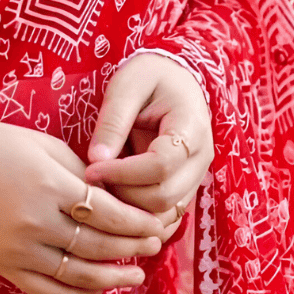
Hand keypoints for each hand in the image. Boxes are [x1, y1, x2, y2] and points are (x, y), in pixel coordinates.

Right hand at [0, 120, 166, 293]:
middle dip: (132, 248)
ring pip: (78, 275)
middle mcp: (35, 221)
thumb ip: (79, 171)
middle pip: (97, 245)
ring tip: (135, 274)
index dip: (136, 223)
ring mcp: (18, 249)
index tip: (155, 224)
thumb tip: (116, 196)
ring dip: (112, 278)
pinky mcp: (5, 267)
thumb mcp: (41, 144)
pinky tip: (96, 287)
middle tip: (154, 245)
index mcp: (47, 183)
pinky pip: (49, 291)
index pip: (106, 212)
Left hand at [84, 54, 213, 240]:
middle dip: (123, 195)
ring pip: (166, 214)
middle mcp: (201, 159)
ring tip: (103, 188)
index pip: (161, 165)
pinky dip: (141, 217)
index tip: (91, 169)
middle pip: (164, 197)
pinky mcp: (185, 189)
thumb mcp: (127, 86)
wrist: (176, 79)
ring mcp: (196, 178)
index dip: (123, 173)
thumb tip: (97, 161)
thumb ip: (113, 122)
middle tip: (92, 179)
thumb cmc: (150, 76)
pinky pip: (167, 217)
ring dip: (130, 210)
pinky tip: (116, 200)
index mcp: (191, 127)